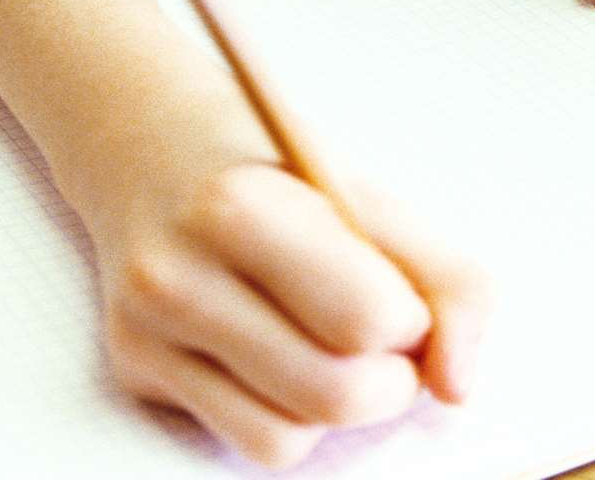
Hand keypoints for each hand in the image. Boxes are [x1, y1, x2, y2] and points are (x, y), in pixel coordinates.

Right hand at [90, 158, 489, 468]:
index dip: (413, 321)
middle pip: (335, 394)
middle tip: (392, 341)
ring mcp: (146, 334)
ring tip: (341, 349)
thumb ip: (447, 280)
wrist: (156, 153)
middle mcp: (179, 277)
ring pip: (290, 437)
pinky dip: (292, 421)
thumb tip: (457, 385)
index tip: (406, 299)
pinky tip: (289, 365)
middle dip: (393, 381)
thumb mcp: (372, 199)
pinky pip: (252, 442)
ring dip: (343, 406)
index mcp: (243, 209)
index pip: (367, 318)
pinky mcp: (137, 374)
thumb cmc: (283, 177)